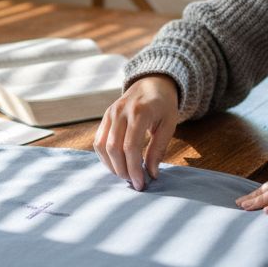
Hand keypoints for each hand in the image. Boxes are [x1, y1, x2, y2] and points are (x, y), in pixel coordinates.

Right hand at [94, 75, 179, 190]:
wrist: (152, 83)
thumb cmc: (164, 105)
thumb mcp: (169, 125)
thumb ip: (159, 149)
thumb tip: (152, 174)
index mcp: (140, 112)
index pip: (131, 147)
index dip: (134, 169)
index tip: (141, 184)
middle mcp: (120, 111)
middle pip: (113, 148)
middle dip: (122, 170)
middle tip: (134, 182)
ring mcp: (110, 113)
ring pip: (102, 146)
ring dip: (111, 165)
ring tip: (125, 174)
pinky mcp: (105, 117)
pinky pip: (98, 140)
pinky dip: (105, 156)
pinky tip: (116, 164)